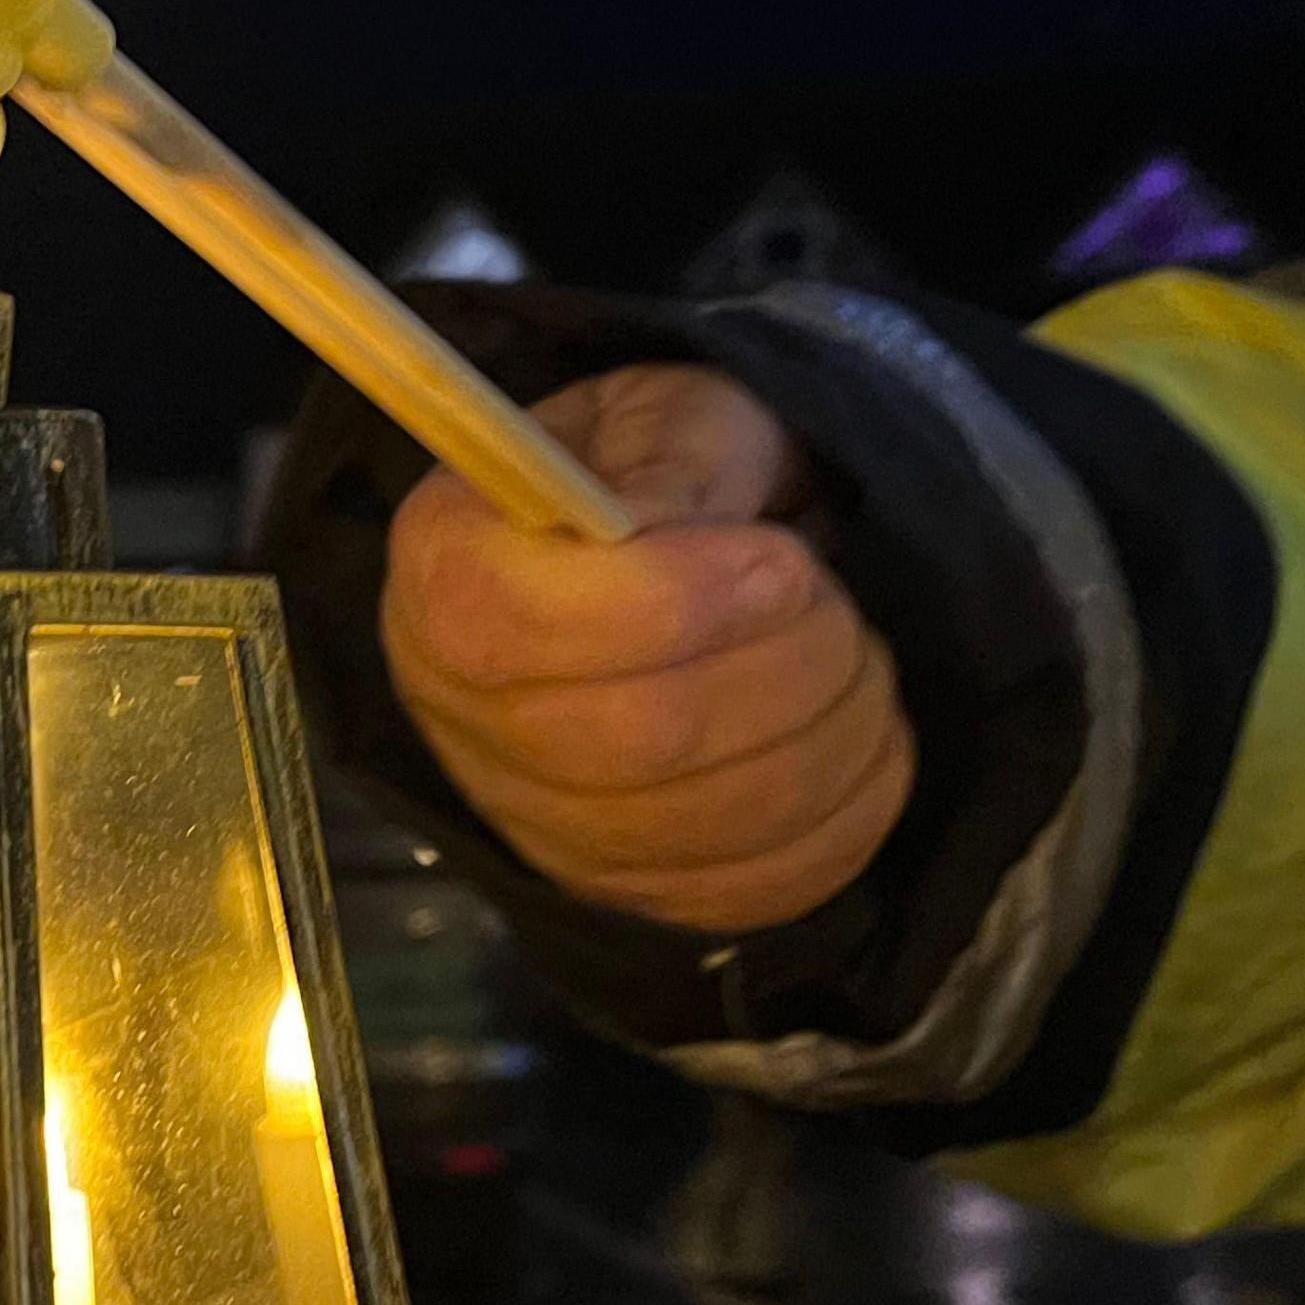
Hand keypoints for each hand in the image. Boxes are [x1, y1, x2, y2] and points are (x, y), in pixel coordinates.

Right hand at [381, 364, 911, 934]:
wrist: (661, 554)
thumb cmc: (657, 467)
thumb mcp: (667, 415)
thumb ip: (677, 460)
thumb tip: (675, 530)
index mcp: (444, 567)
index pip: (519, 626)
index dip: (672, 604)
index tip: (779, 562)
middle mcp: (460, 710)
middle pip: (630, 740)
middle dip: (782, 669)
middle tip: (836, 603)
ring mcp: (531, 814)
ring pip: (700, 822)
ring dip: (829, 735)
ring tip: (853, 657)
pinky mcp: (617, 881)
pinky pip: (743, 889)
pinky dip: (840, 816)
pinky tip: (860, 740)